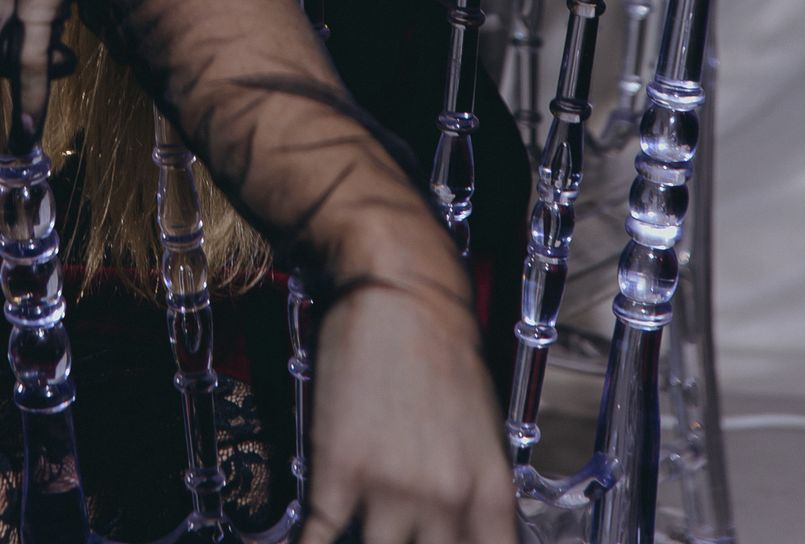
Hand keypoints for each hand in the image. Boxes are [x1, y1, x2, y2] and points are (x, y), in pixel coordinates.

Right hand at [301, 281, 517, 543]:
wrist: (398, 285)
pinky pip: (314, 543)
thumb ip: (473, 492)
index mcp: (490, 492)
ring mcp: (389, 489)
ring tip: (353, 533)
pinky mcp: (336, 471)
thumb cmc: (442, 346)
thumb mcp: (483, 428)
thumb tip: (457, 531)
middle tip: (391, 532)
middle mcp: (446, 500)